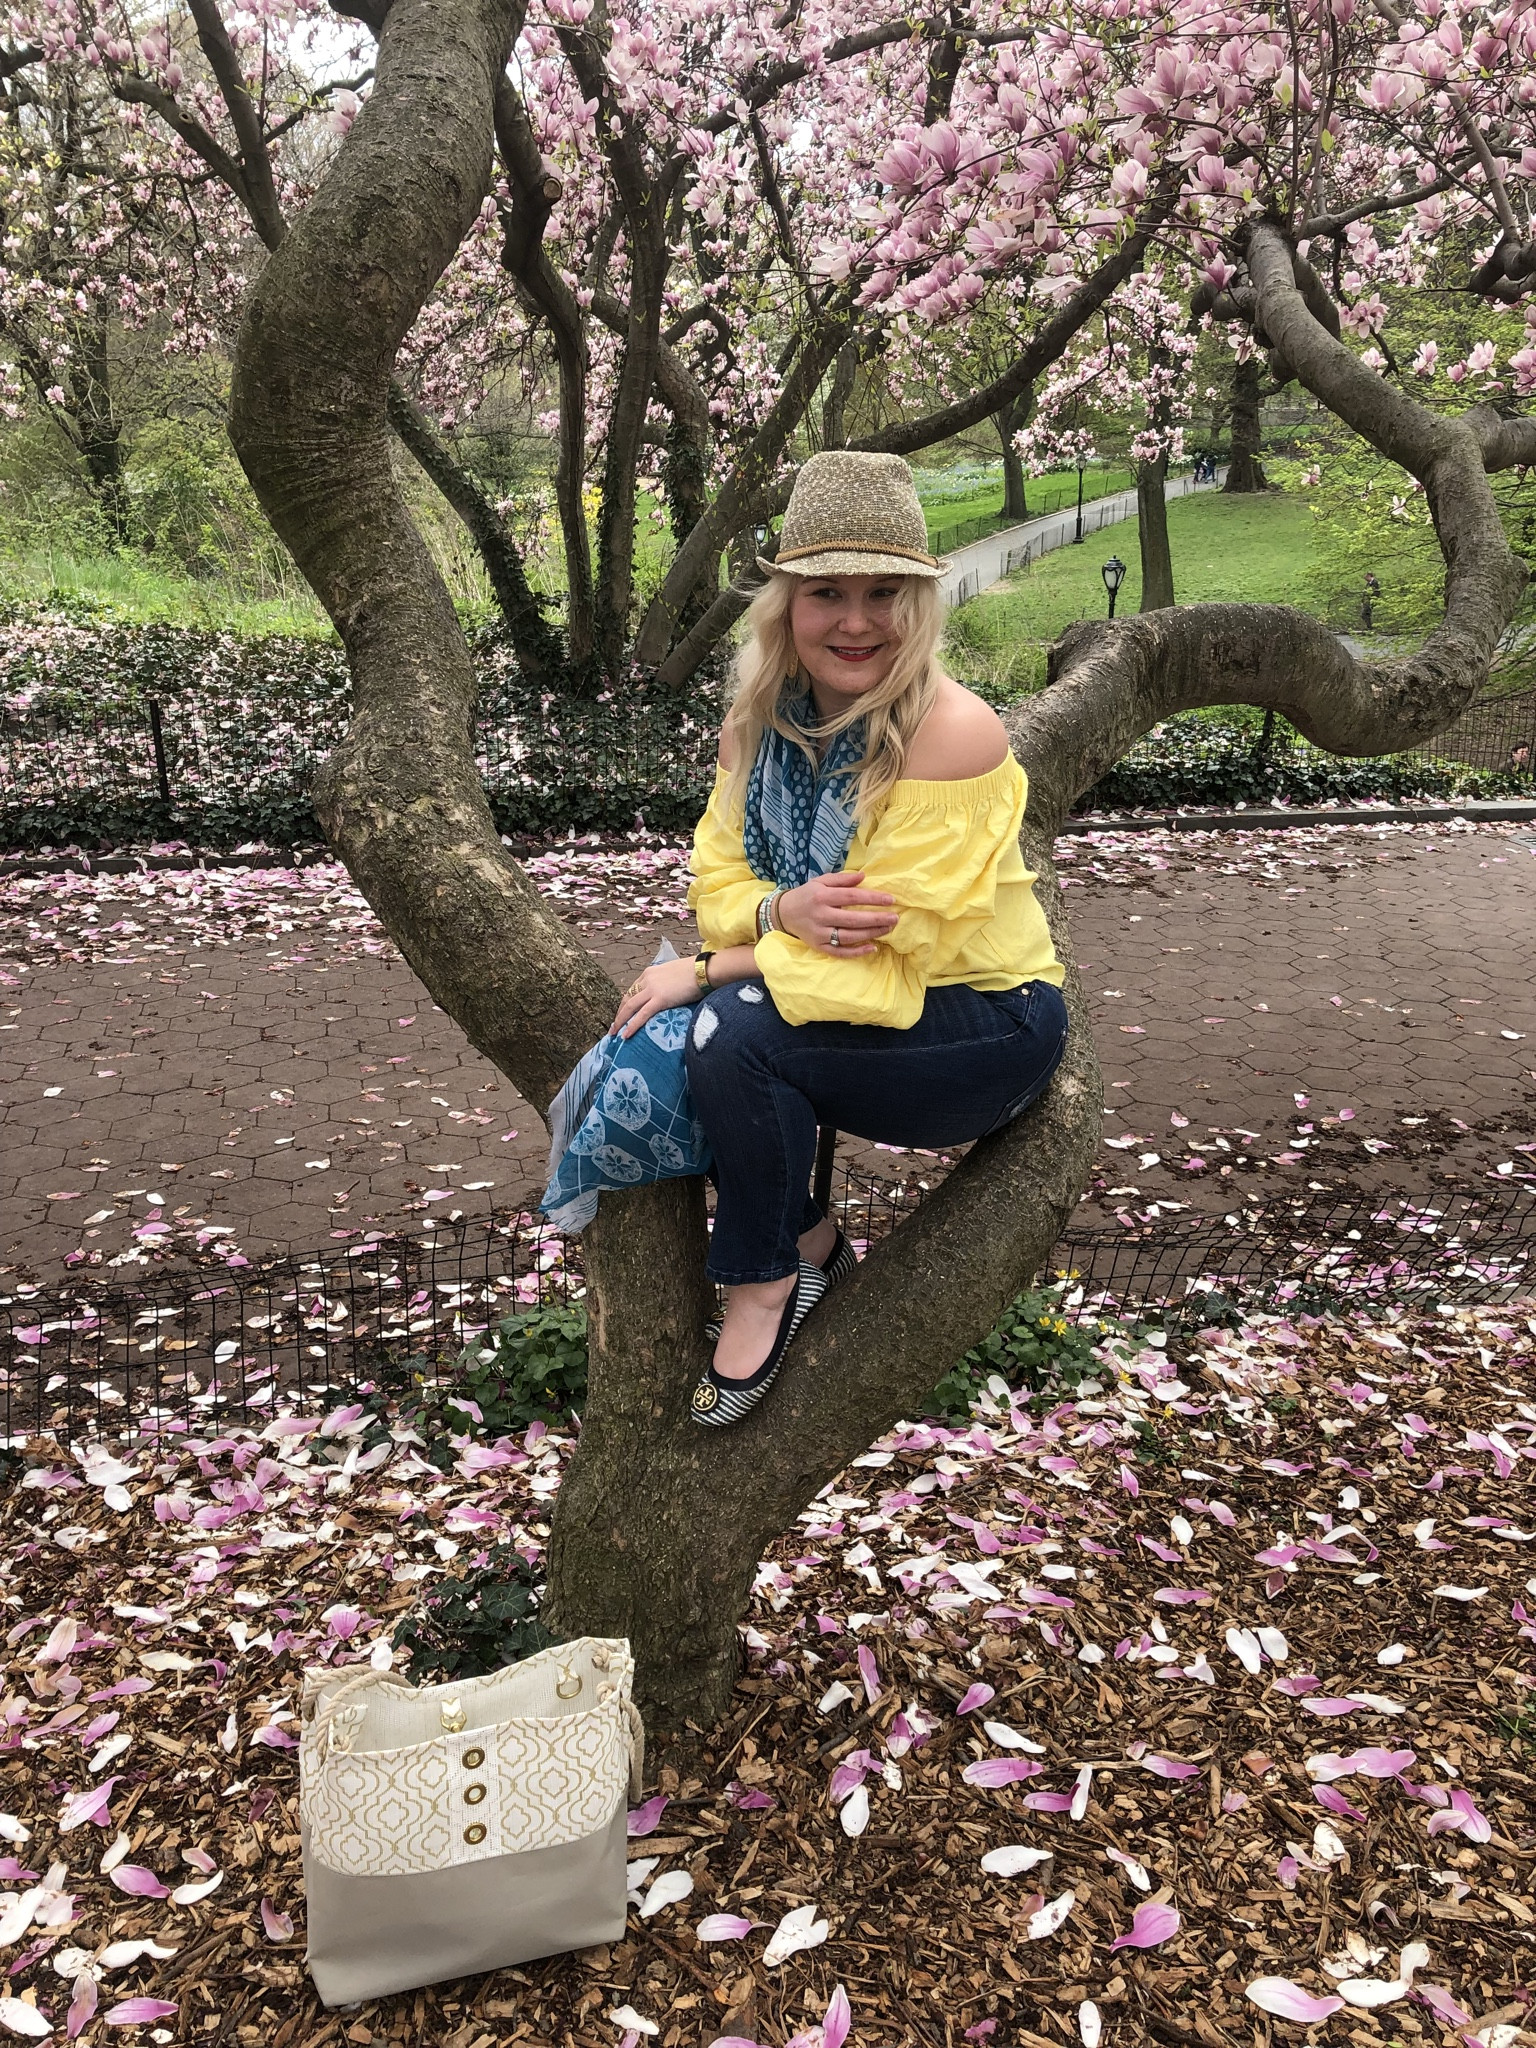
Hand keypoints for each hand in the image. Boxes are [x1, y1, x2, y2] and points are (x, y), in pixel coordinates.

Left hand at [613, 957, 700, 1038]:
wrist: (704, 970)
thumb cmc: (695, 972)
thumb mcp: (674, 974)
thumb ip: (665, 983)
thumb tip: (668, 993)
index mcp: (650, 973)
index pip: (633, 989)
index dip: (626, 1003)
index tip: (622, 1013)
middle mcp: (647, 979)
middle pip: (627, 998)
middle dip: (619, 1014)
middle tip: (614, 1026)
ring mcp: (652, 989)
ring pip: (630, 1007)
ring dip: (620, 1021)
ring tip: (614, 1033)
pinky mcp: (660, 999)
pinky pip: (642, 1015)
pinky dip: (632, 1025)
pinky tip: (626, 1035)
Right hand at [777, 871, 897, 956]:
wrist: (783, 914)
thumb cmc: (807, 895)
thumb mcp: (821, 881)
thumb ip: (842, 879)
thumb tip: (864, 876)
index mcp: (822, 896)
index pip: (851, 897)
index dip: (872, 899)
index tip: (890, 900)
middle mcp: (821, 915)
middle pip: (853, 919)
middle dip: (876, 919)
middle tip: (895, 918)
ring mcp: (819, 933)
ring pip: (849, 936)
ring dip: (871, 934)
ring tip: (888, 929)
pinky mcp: (818, 946)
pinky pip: (840, 952)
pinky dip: (856, 952)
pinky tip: (872, 947)